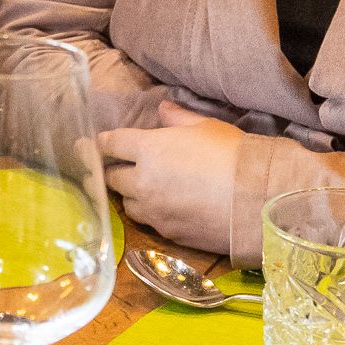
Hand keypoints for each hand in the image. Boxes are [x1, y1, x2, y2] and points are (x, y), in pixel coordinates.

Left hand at [97, 100, 249, 253]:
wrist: (258, 199)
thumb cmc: (234, 155)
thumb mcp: (206, 126)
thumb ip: (178, 118)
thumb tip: (163, 110)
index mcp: (149, 148)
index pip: (111, 144)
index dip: (97, 144)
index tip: (86, 145)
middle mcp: (143, 181)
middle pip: (111, 177)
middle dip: (110, 170)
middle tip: (110, 168)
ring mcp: (154, 210)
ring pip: (127, 203)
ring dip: (130, 194)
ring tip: (140, 188)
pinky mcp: (168, 233)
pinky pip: (149, 221)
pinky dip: (150, 212)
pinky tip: (162, 207)